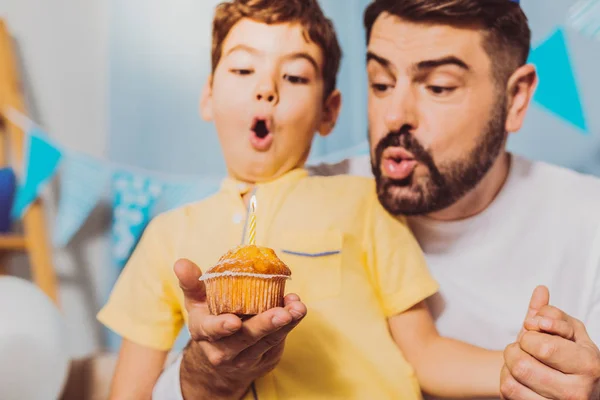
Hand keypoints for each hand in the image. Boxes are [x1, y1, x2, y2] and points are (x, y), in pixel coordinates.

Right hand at [174, 258, 306, 399]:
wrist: (221, 359)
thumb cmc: (210, 319)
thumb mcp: (196, 301)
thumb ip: (191, 282)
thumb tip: (181, 263)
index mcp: (204, 332)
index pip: (211, 330)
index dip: (221, 327)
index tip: (234, 322)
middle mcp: (223, 350)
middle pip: (246, 337)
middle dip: (265, 325)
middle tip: (282, 313)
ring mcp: (244, 359)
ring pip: (266, 341)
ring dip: (285, 324)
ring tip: (298, 308)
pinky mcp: (264, 361)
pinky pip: (278, 343)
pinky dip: (290, 326)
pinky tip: (297, 310)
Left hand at [501, 286, 599, 398]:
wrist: (579, 390)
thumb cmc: (572, 356)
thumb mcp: (570, 332)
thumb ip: (552, 314)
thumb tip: (540, 291)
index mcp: (587, 364)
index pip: (542, 346)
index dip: (529, 335)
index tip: (534, 333)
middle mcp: (577, 391)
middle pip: (521, 365)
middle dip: (515, 350)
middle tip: (523, 348)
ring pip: (511, 382)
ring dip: (508, 366)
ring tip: (522, 361)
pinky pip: (509, 394)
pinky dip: (507, 380)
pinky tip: (519, 377)